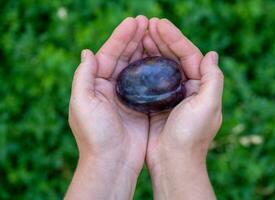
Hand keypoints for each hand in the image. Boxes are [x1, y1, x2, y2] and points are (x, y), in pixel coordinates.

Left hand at [65, 16, 148, 199]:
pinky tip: (163, 58)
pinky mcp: (141, 105)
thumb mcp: (82, 103)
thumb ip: (83, 76)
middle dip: (134, 39)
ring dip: (145, 50)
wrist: (112, 161)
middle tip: (147, 22)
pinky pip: (148, 82)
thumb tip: (87, 51)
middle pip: (124, 57)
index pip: (109, 54)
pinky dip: (154, 69)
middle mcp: (111, 87)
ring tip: (156, 33)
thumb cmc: (95, 134)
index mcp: (96, 84)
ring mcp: (128, 96)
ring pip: (137, 67)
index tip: (134, 22)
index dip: (121, 37)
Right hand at [143, 18, 223, 198]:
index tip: (159, 24)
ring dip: (151, 50)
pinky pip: (150, 79)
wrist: (173, 162)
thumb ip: (213, 79)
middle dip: (161, 40)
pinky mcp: (156, 103)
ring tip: (140, 35)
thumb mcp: (208, 106)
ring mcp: (170, 95)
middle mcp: (187, 88)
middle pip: (174, 57)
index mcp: (201, 86)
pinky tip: (134, 58)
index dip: (174, 38)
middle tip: (146, 24)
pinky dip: (143, 67)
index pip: (189, 54)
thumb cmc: (191, 136)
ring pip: (161, 66)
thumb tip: (212, 54)